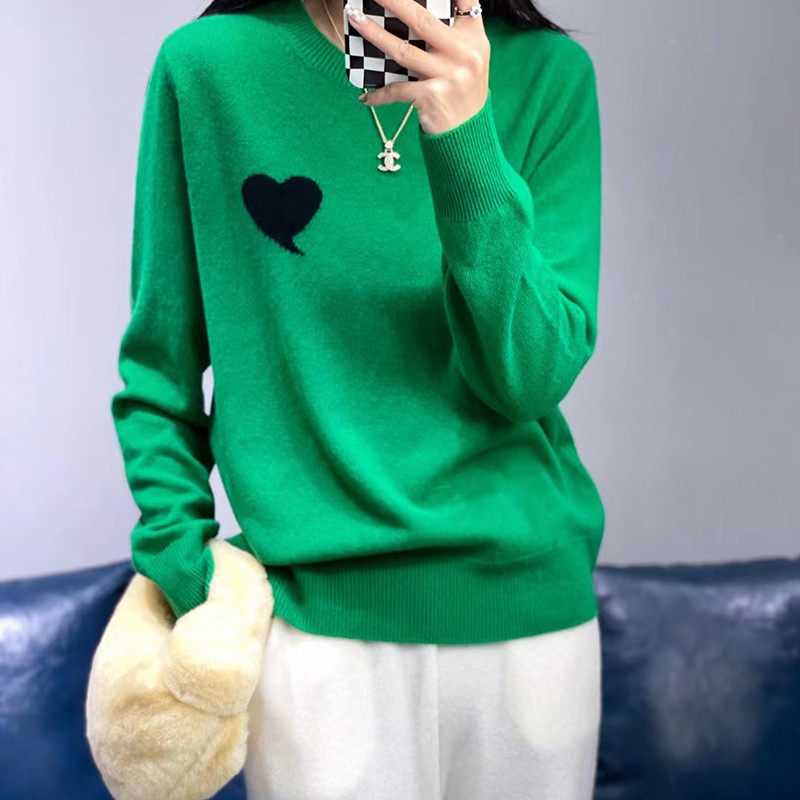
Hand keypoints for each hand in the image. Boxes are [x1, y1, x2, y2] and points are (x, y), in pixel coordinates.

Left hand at [344, 0, 489, 134]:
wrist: (468, 134)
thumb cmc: (462, 92)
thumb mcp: (469, 59)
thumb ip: (454, 34)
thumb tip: (417, 13)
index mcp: (473, 39)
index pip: (465, 1)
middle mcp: (464, 54)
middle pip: (422, 20)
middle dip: (393, 1)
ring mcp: (449, 75)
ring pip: (403, 50)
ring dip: (374, 34)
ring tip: (355, 20)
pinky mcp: (432, 96)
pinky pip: (397, 90)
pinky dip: (379, 95)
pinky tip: (365, 97)